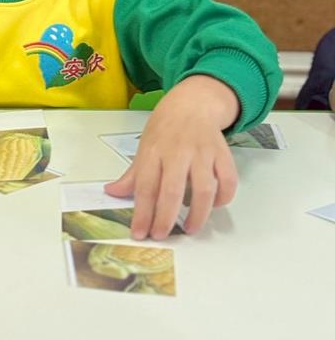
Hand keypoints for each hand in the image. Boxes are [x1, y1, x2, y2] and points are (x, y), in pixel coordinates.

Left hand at [104, 76, 239, 239]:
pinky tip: (214, 207)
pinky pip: (228, 180)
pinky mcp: (222, 153)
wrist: (193, 103)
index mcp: (154, 151)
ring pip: (204, 189)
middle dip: (166, 218)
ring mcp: (202, 152)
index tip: (139, 233)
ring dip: (198, 214)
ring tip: (189, 229)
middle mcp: (178, 151)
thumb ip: (132, 174)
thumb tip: (111, 192)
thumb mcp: (144, 147)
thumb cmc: (165, 129)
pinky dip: (223, 198)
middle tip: (161, 235)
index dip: (142, 213)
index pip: (145, 186)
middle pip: (172, 190)